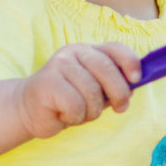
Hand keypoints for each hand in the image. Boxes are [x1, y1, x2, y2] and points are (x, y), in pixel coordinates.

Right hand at [15, 42, 142, 139]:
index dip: (130, 62)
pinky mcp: (47, 83)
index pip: (115, 48)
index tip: (137, 79)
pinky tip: (63, 114)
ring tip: (79, 112)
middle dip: (119, 93)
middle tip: (120, 108)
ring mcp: (59, 65)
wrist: (29, 110)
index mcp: (89, 51)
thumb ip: (114, 85)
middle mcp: (74, 53)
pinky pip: (75, 105)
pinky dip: (75, 117)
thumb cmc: (68, 101)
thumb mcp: (96, 91)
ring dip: (91, 111)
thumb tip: (136, 84)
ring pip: (92, 92)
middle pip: (106, 69)